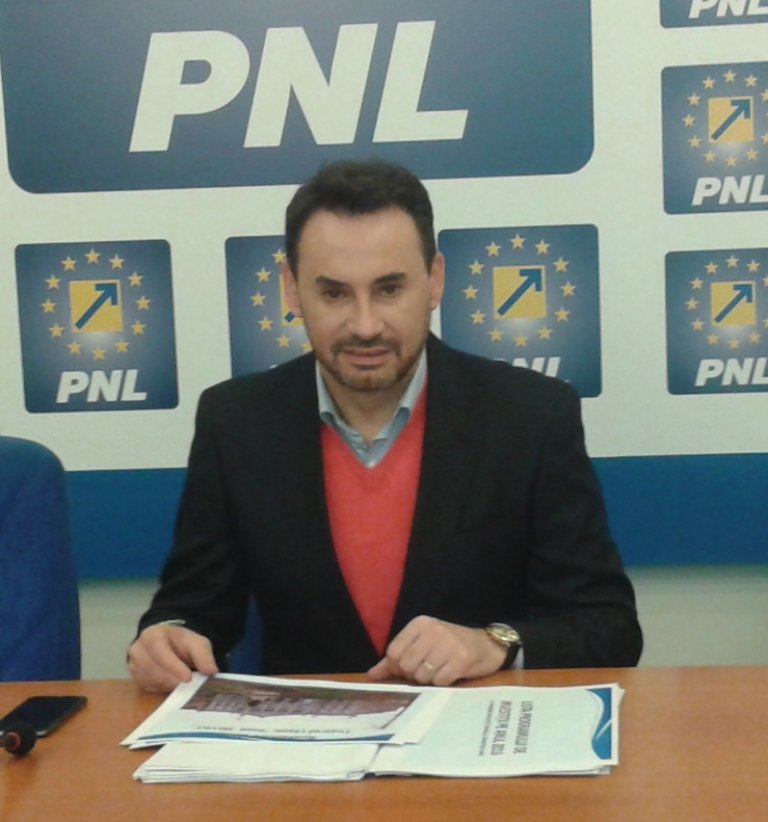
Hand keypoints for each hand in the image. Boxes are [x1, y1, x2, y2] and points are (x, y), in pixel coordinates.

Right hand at [127, 624, 218, 692]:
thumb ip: (204, 655)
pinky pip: (150, 688)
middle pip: (155, 670)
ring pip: (152, 681)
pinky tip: (172, 681)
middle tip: (190, 683)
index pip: (160, 652)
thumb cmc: (182, 642)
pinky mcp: (135, 678)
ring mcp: (134, 665)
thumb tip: (211, 671)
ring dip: (170, 684)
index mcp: (152, 635)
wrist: (169, 644)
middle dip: (174, 678)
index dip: (174, 666)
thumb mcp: (197, 643)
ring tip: (182, 679)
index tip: (188, 678)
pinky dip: (163, 687)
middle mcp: (138, 650)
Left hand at [366, 615, 506, 685]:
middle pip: (406, 665)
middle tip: (429, 669)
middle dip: (415, 674)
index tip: (412, 665)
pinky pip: (440, 681)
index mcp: (420, 624)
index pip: (393, 652)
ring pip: (422, 676)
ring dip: (430, 680)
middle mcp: (433, 630)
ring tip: (441, 670)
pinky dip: (443, 683)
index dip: (399, 666)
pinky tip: (451, 674)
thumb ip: (395, 659)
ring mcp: (448, 643)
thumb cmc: (450, 645)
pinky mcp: (461, 659)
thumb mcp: (422, 645)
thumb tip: (372, 674)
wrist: (486, 646)